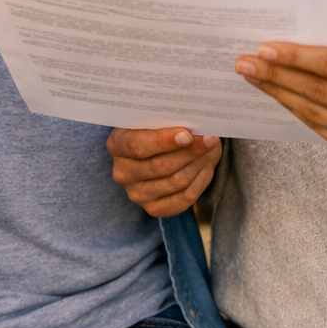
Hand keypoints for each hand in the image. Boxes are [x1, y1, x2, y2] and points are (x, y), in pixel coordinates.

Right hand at [107, 127, 221, 217]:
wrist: (162, 151)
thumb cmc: (160, 129)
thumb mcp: (158, 118)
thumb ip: (168, 119)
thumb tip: (191, 123)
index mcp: (117, 145)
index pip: (138, 145)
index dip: (164, 141)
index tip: (188, 134)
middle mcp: (122, 172)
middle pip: (160, 166)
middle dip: (189, 151)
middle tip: (209, 139)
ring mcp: (136, 194)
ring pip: (176, 181)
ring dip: (197, 164)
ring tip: (208, 148)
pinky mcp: (153, 209)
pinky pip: (184, 199)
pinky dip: (200, 181)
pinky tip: (204, 166)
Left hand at [235, 40, 326, 163]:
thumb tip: (305, 41)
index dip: (298, 57)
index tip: (266, 48)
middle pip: (319, 90)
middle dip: (277, 75)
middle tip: (245, 62)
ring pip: (315, 113)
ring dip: (279, 94)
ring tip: (253, 78)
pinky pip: (320, 130)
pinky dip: (295, 111)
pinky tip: (277, 97)